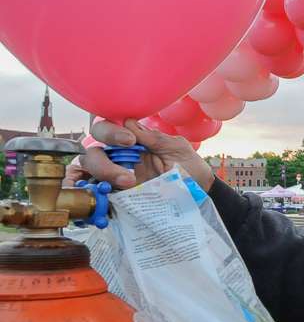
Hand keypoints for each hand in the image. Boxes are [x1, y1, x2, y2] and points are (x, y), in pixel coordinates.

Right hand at [67, 119, 214, 191]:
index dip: (110, 132)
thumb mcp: (176, 148)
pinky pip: (90, 194)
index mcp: (130, 140)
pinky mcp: (113, 195)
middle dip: (103, 161)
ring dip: (100, 175)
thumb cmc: (189, 167)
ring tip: (126, 184)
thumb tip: (128, 123)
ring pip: (86, 170)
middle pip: (91, 151)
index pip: (104, 128)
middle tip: (128, 175)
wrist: (199, 194)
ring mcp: (113, 176)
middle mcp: (117, 156)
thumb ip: (154, 137)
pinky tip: (98, 198)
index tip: (130, 141)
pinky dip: (87, 194)